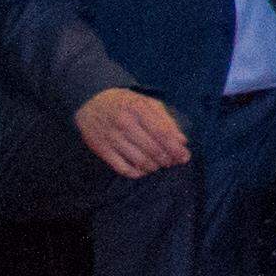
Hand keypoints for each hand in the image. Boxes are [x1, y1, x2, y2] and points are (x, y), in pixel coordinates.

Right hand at [73, 87, 189, 178]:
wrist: (91, 102)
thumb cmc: (125, 104)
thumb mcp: (147, 104)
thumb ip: (166, 120)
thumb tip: (182, 141)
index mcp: (138, 108)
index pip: (162, 133)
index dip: (176, 148)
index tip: (184, 157)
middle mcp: (123, 122)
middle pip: (152, 149)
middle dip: (167, 159)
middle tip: (172, 162)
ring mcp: (111, 137)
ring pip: (139, 161)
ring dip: (153, 167)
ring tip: (158, 165)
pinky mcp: (100, 149)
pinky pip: (123, 168)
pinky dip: (137, 173)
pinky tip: (142, 170)